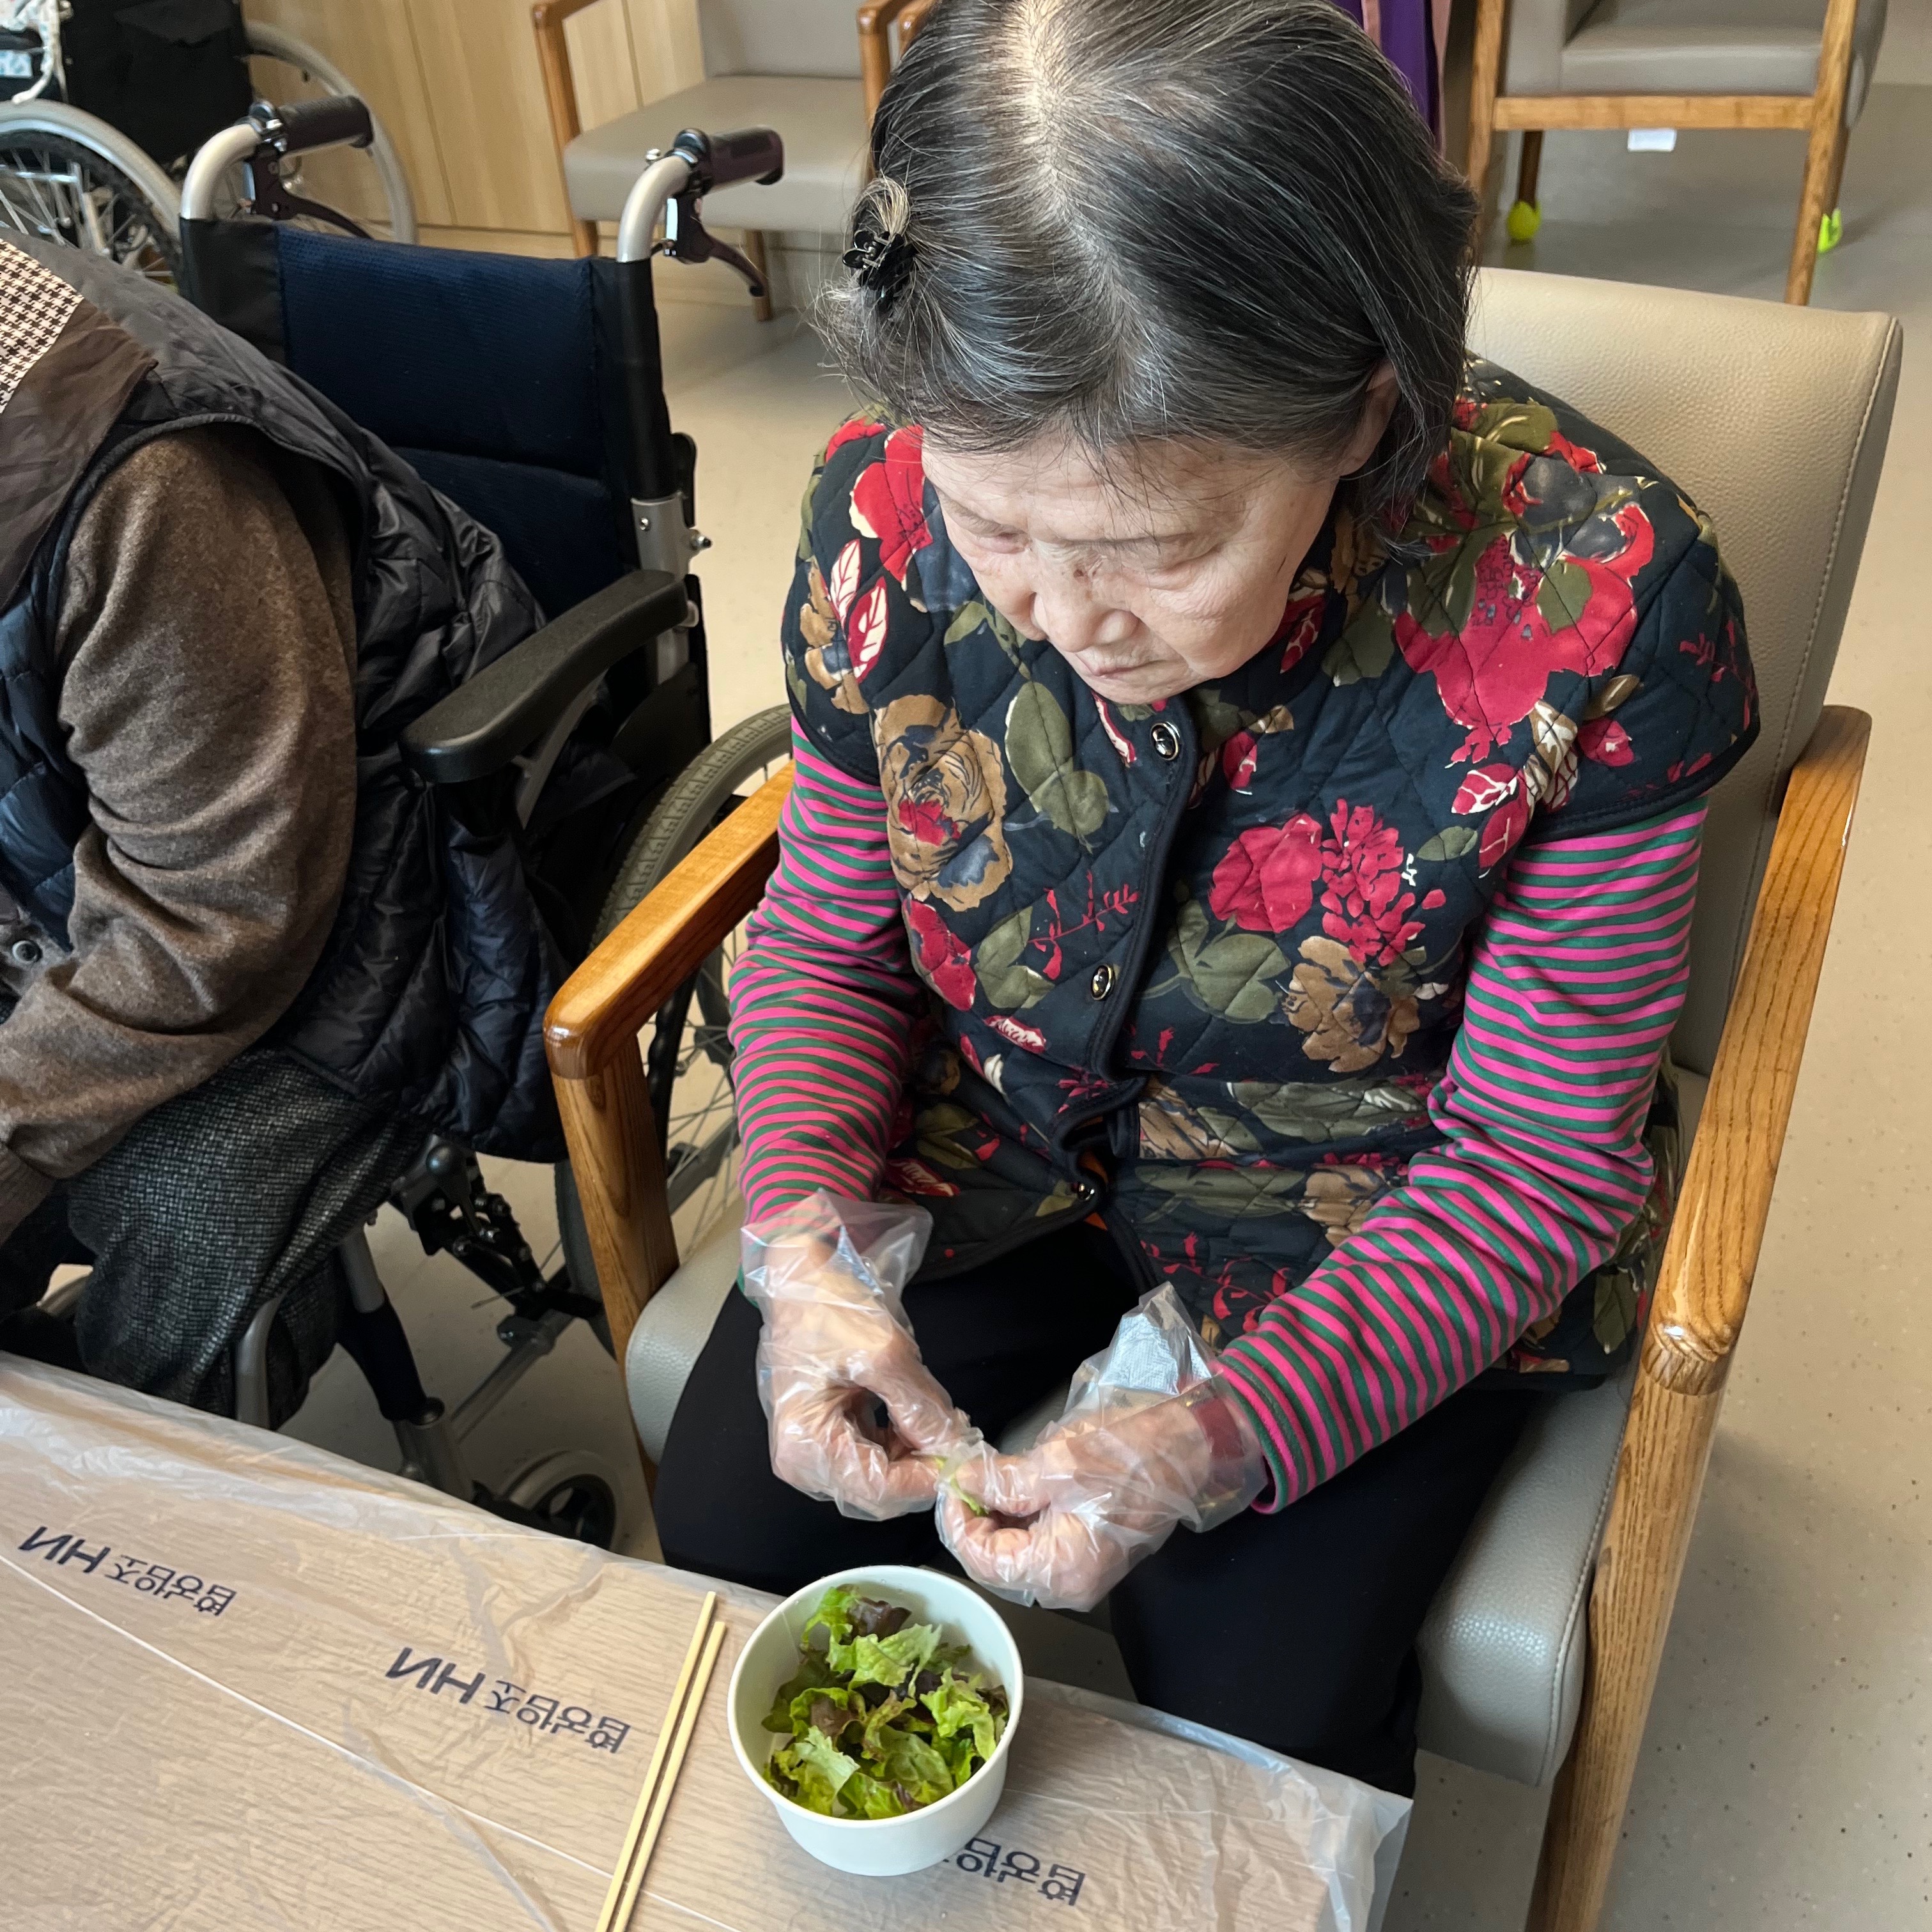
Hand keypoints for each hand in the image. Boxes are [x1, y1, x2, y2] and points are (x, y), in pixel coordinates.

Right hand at [760, 1275, 970, 1516]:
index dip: (927, 1477)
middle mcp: (803, 1462)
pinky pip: (874, 1456)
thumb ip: (920, 1406)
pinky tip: (916, 1415)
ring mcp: (813, 1451)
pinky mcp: (827, 1436)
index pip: (878, 1489)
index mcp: (805, 1447)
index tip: (963, 1455)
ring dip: (915, 1453)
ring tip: (940, 1417)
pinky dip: (901, 1442)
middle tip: (957, 1432)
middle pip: (879, 1490)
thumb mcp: (882, 1353)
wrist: (800, 1279)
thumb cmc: (828, 1308)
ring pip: (881, 1476)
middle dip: (922, 1466)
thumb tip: (954, 1445)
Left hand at [939, 1386, 1263, 1610]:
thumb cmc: (1132, 1454)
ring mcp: (1081, 1574)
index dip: (957, 1522)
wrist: (1192, 1448)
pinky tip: (1015, 1490)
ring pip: (1017, 1556)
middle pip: (998, 1564)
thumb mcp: (1059, 1461)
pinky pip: (1040, 1548)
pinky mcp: (1090, 1557)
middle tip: (964, 1476)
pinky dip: (1021, 1522)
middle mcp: (1069, 1586)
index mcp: (1060, 1569)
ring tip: (987, 1478)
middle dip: (975, 1521)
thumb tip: (962, 1481)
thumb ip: (1004, 1481)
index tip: (950, 1482)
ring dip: (996, 1520)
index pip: (984, 1560)